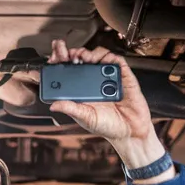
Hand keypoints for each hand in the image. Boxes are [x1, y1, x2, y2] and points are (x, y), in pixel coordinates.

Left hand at [46, 40, 165, 168]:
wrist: (130, 132)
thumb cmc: (108, 126)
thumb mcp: (86, 118)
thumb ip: (71, 109)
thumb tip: (53, 104)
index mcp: (82, 89)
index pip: (69, 70)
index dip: (62, 61)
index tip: (56, 57)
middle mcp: (94, 80)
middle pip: (82, 58)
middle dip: (74, 53)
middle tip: (70, 55)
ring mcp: (109, 77)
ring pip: (98, 56)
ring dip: (91, 53)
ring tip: (86, 59)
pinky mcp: (123, 76)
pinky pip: (117, 61)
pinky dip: (110, 58)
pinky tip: (104, 62)